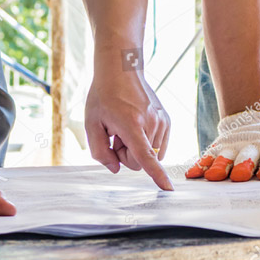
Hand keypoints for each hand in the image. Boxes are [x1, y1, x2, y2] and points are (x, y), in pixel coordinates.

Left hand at [85, 70, 172, 190]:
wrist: (122, 70)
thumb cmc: (104, 96)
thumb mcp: (91, 124)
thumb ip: (100, 152)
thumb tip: (115, 168)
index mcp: (131, 124)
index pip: (145, 156)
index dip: (156, 175)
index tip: (168, 189)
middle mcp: (151, 123)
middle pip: (140, 161)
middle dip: (126, 155)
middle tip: (115, 135)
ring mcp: (162, 120)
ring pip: (151, 154)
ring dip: (137, 147)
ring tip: (126, 126)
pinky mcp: (167, 119)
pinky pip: (158, 145)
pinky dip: (147, 141)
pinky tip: (136, 125)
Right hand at [186, 110, 259, 181]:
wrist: (254, 122)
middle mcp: (251, 148)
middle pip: (246, 157)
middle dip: (243, 166)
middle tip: (239, 176)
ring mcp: (233, 147)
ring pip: (225, 156)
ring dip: (219, 166)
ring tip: (213, 176)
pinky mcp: (218, 148)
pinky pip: (208, 156)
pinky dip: (200, 165)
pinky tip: (193, 174)